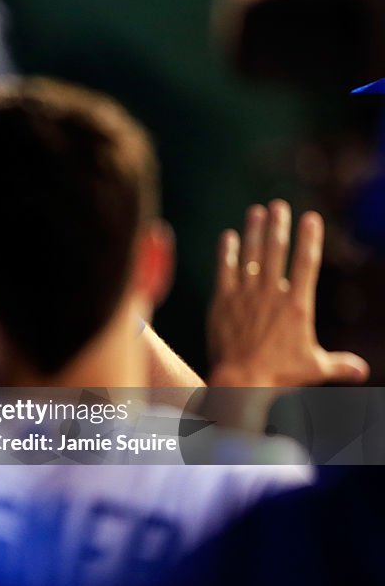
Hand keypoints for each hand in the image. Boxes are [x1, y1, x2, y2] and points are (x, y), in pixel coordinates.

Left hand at [207, 199, 368, 386]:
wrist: (241, 380)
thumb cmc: (280, 375)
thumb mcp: (315, 368)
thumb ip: (339, 364)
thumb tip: (362, 371)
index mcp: (297, 304)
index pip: (306, 263)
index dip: (309, 238)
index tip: (311, 218)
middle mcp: (272, 294)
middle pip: (276, 251)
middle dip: (278, 225)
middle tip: (278, 205)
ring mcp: (245, 295)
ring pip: (251, 256)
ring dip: (254, 231)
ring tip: (256, 211)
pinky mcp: (223, 302)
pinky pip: (225, 270)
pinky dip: (227, 253)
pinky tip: (227, 237)